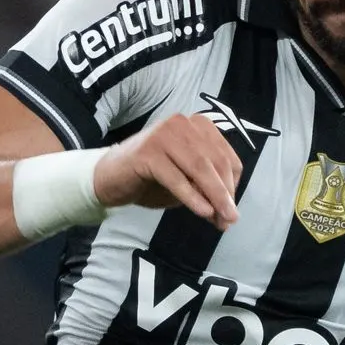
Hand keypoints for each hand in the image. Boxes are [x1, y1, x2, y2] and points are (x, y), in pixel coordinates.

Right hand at [93, 112, 242, 227]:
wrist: (111, 177)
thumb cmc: (152, 178)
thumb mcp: (187, 183)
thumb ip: (208, 191)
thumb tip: (229, 214)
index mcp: (198, 126)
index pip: (227, 157)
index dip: (233, 186)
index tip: (230, 211)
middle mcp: (183, 124)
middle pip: (216, 162)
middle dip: (225, 194)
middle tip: (229, 220)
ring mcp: (165, 134)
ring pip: (200, 168)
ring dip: (214, 196)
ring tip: (220, 219)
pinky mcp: (148, 151)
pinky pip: (177, 177)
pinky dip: (192, 196)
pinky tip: (202, 211)